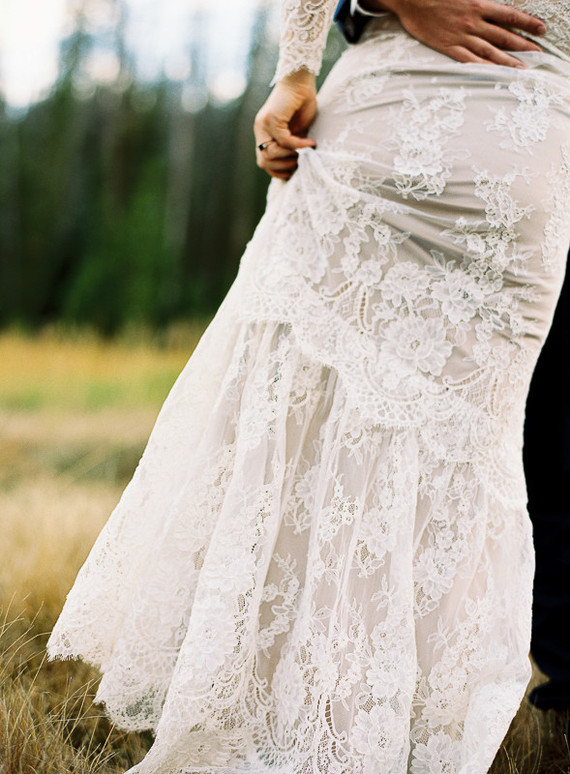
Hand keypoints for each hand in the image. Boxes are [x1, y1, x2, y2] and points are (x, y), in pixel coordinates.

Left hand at [254, 69, 317, 179]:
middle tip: (299, 163)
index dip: (277, 172)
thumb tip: (297, 165)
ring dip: (289, 158)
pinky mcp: (271, 119)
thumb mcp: (297, 132)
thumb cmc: (302, 103)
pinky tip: (309, 143)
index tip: (294, 172)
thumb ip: (292, 147)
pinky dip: (298, 145)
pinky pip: (283, 141)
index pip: (263, 162)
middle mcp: (260, 130)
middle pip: (263, 162)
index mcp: (264, 135)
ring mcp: (263, 125)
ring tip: (303, 154)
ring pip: (270, 154)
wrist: (301, 81)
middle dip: (282, 168)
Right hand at [363, 0, 546, 66]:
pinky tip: (495, 75)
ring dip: (508, 61)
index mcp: (479, 4)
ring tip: (522, 69)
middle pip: (504, 36)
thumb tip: (492, 7)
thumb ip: (479, 0)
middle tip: (537, 53)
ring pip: (490, 51)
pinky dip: (484, 68)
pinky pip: (470, 61)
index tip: (541, 29)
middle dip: (523, 44)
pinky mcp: (448, 48)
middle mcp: (473, 22)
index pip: (509, 16)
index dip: (527, 22)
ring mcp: (461, 37)